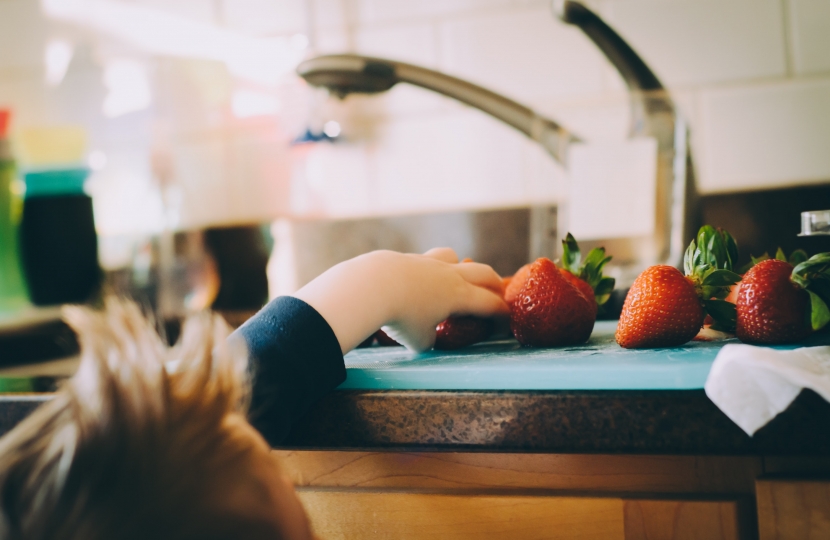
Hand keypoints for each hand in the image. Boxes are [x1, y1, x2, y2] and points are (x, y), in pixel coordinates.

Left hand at [292, 248, 507, 352]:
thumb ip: (429, 339)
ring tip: (456, 278)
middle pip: (483, 272)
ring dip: (461, 266)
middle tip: (497, 293)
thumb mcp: (419, 341)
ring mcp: (427, 263)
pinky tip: (417, 281)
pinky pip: (426, 260)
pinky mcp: (407, 258)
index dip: (502, 314)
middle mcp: (449, 275)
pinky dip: (429, 270)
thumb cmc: (400, 317)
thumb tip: (427, 337)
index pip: (490, 304)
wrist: (372, 286)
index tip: (505, 322)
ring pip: (453, 257)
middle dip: (494, 284)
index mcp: (460, 296)